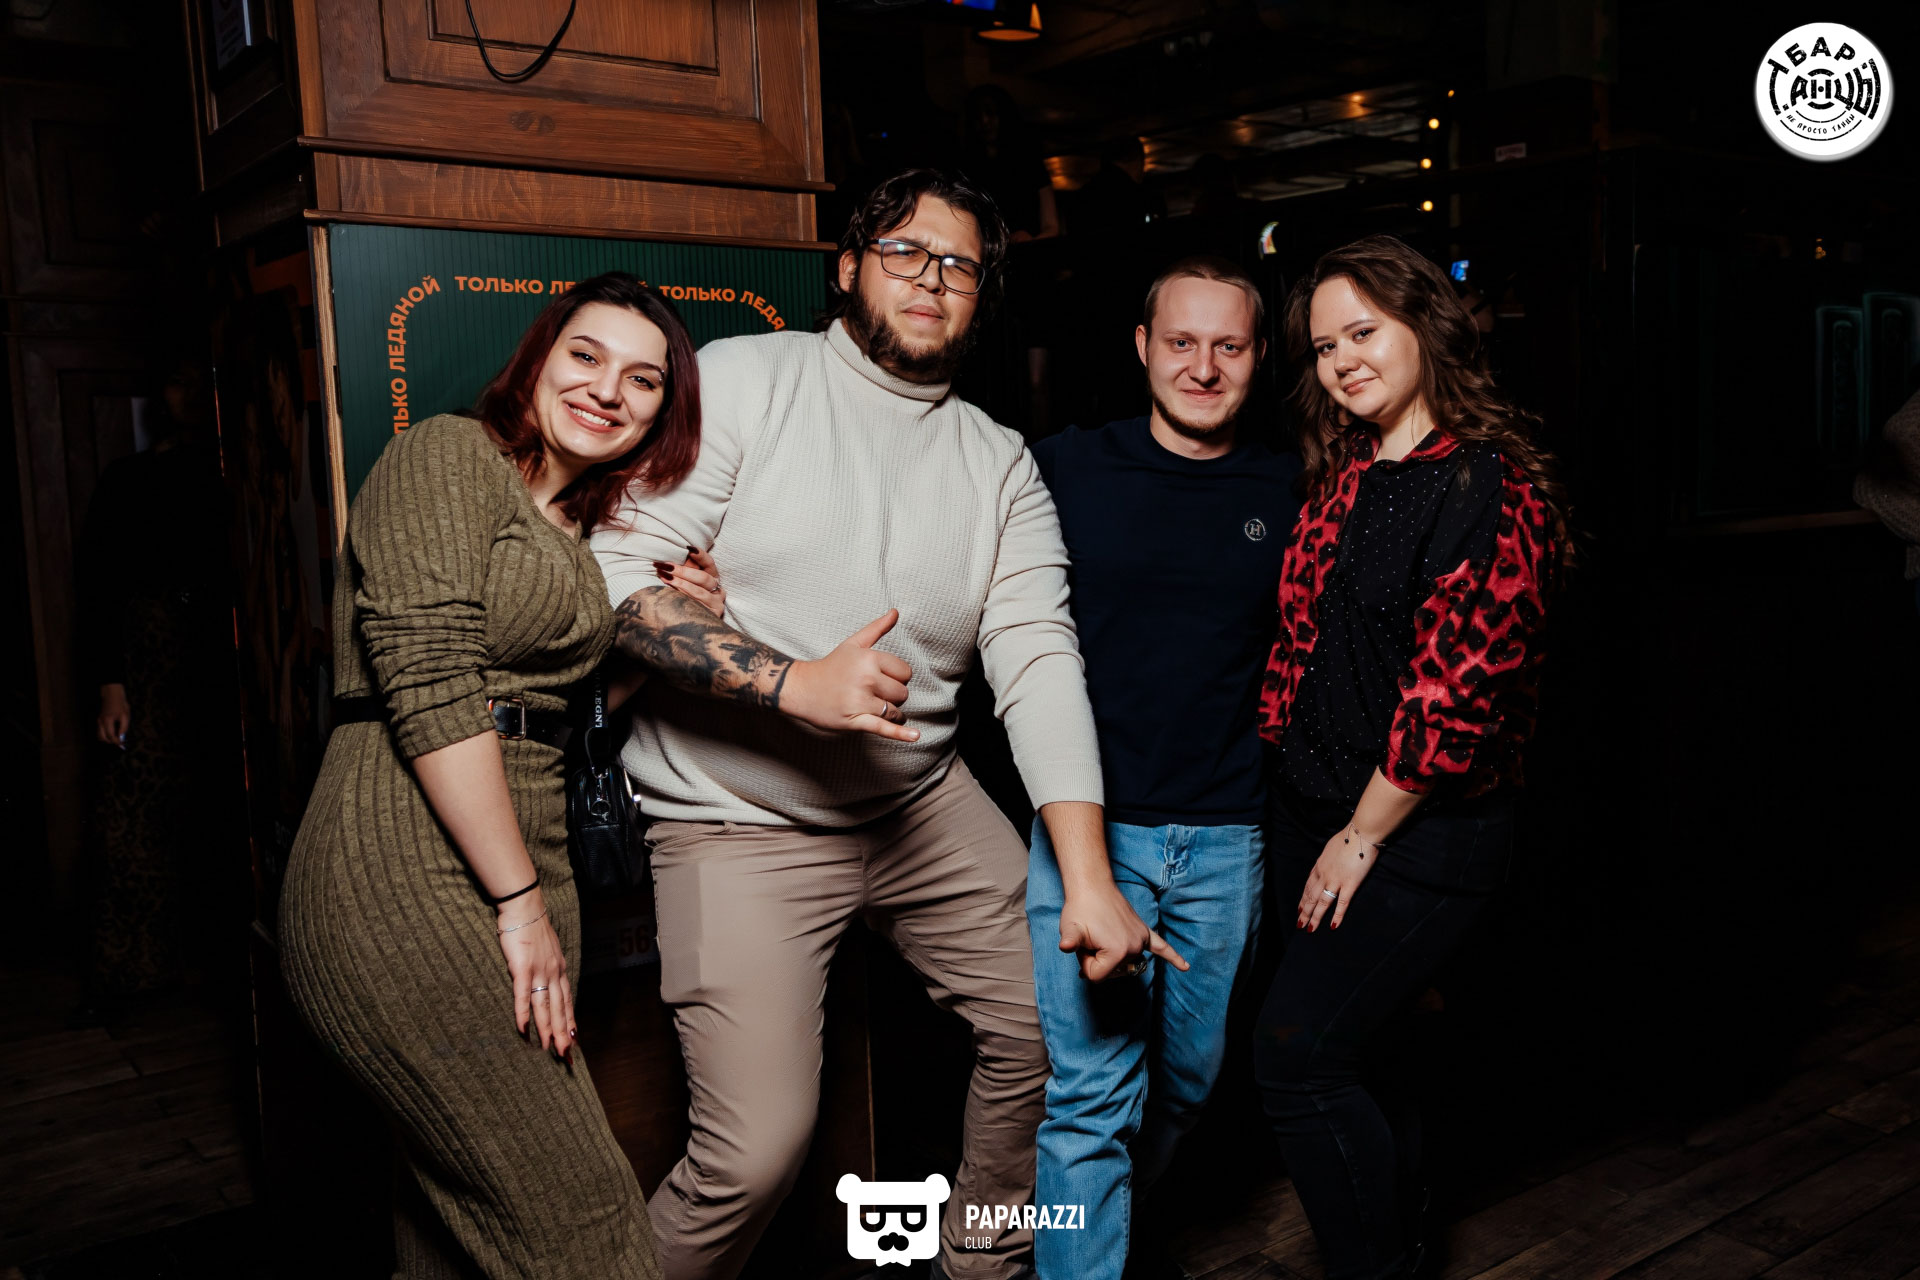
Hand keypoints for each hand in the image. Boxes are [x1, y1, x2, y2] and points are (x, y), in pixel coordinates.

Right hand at [97, 684, 129, 746]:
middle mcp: (100, 722)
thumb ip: (124, 727)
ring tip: (116, 738)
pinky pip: (99, 731)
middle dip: (111, 742)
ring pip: (99, 735)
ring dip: (107, 739)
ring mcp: (98, 721)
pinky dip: (104, 734)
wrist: (112, 695)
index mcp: (107, 721)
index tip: (122, 744)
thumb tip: (122, 736)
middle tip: (119, 742)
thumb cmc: (120, 704)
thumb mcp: (126, 715)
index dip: (116, 741)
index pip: (110, 736)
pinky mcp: (98, 720)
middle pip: (102, 738)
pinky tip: (112, 733)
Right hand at [496, 888, 573, 1061]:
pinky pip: (523, 995)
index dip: (569, 1022)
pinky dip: (524, 1014)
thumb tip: (548, 981)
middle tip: (566, 1055)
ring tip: (548, 1049)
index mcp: (559, 970)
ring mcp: (539, 971)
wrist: (524, 908)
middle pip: (559, 1009)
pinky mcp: (522, 968)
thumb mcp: (548, 950)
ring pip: (545, 1007)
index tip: (573, 1040)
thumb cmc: (532, 929)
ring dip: (547, 1029)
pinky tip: (524, 1029)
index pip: (567, 1002)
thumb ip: (549, 967)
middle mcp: (553, 974)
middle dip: (562, 1034)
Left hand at [656, 547, 725, 617]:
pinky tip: (671, 595)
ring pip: (699, 593)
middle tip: (665, 566)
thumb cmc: (684, 599)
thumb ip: (685, 569)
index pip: (709, 563)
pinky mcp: (712, 617)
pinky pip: (696, 607)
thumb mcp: (686, 581)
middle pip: (703, 578)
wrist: (687, 628)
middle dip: (683, 571)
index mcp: (713, 578)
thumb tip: (677, 555)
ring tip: (664, 577)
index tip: (688, 548)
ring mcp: (716, 605)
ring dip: (680, 584)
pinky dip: (682, 599)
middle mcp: (718, 591)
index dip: (700, 556)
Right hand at [781, 610, 918, 741]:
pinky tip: (915, 737)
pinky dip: (900, 734)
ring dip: (889, 712)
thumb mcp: (853, 644)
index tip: (881, 678)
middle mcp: (866, 679)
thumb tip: (896, 611)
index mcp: (869, 659)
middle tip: (872, 692)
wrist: (802, 688)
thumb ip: (877, 628)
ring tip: (871, 706)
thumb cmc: (831, 666)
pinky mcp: (855, 720)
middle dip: (892, 694)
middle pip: (902, 693)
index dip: (897, 677)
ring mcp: (860, 701)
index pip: (905, 673)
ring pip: (895, 711)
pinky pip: (883, 728)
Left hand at [1058, 882, 1187, 981]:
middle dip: (1095, 960)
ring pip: (1122, 963)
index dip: (1083, 962)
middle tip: (1089, 938)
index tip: (1081, 943)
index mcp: (1118, 951)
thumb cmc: (1079, 908)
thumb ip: (1070, 945)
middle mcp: (1135, 948)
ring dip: (1109, 955)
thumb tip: (1066, 947)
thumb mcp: (1070, 930)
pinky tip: (1185, 967)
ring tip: (1099, 936)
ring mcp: (1141, 939)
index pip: (1096, 976)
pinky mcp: (1144, 932)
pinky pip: (1162, 947)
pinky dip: (1174, 957)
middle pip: (1110, 972)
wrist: (1092, 885)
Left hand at [1298, 824, 1380, 931]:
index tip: (1299, 909)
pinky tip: (1332, 926)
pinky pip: (1342, 903)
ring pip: (1322, 903)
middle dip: (1304, 912)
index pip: (1308, 886)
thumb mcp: (1330, 848)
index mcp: (1319, 866)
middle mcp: (1324, 875)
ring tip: (1309, 929)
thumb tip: (1326, 864)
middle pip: (1311, 897)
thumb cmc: (1347, 838)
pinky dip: (1337, 916)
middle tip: (1299, 924)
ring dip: (1315, 917)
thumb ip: (1327, 860)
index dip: (1303, 899)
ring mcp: (1336, 881)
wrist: (1360, 834)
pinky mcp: (1350, 884)